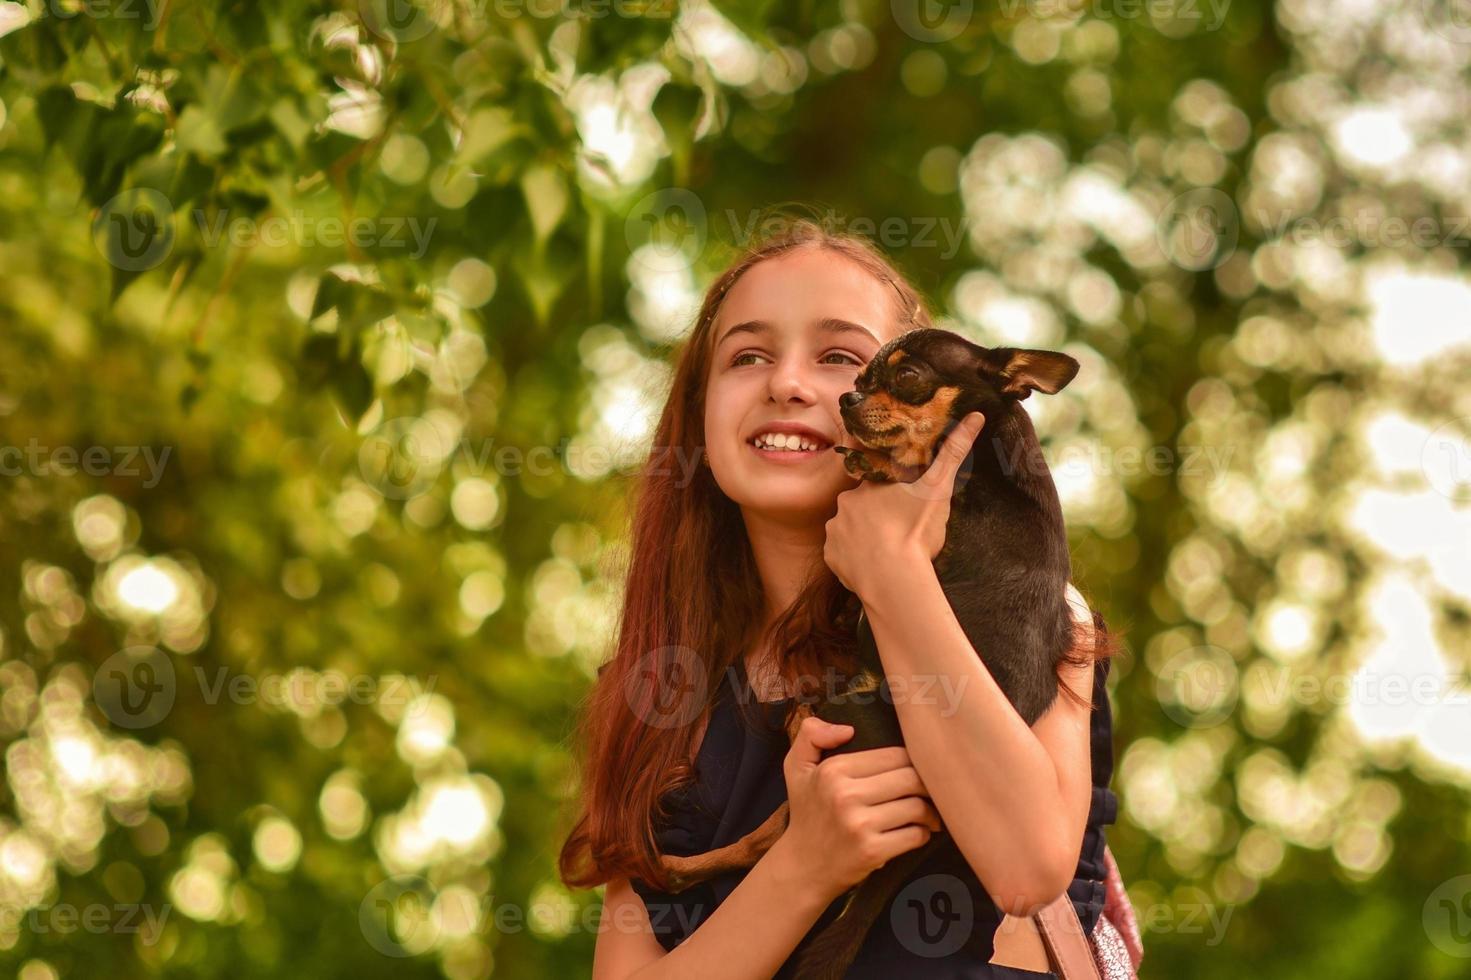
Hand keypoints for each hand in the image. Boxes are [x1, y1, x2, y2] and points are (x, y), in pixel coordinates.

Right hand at [773, 716, 941, 902]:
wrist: (802, 867)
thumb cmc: (807, 813)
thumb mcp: (796, 767)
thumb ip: (811, 734)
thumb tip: (848, 729)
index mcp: (834, 769)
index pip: (895, 754)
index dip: (913, 761)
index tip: (916, 771)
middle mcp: (845, 795)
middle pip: (911, 778)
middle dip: (928, 785)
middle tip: (931, 793)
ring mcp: (859, 825)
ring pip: (917, 807)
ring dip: (930, 812)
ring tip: (928, 814)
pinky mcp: (872, 852)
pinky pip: (915, 835)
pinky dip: (923, 834)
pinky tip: (918, 832)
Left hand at [823, 412, 985, 601]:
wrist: (894, 580)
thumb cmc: (916, 532)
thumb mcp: (939, 489)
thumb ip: (954, 453)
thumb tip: (976, 416)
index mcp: (868, 486)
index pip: (877, 484)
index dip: (890, 495)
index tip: (903, 507)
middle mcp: (845, 504)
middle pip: (861, 506)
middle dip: (876, 516)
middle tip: (898, 531)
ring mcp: (835, 531)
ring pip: (848, 529)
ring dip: (863, 536)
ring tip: (886, 551)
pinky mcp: (831, 557)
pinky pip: (840, 554)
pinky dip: (852, 558)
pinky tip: (871, 564)